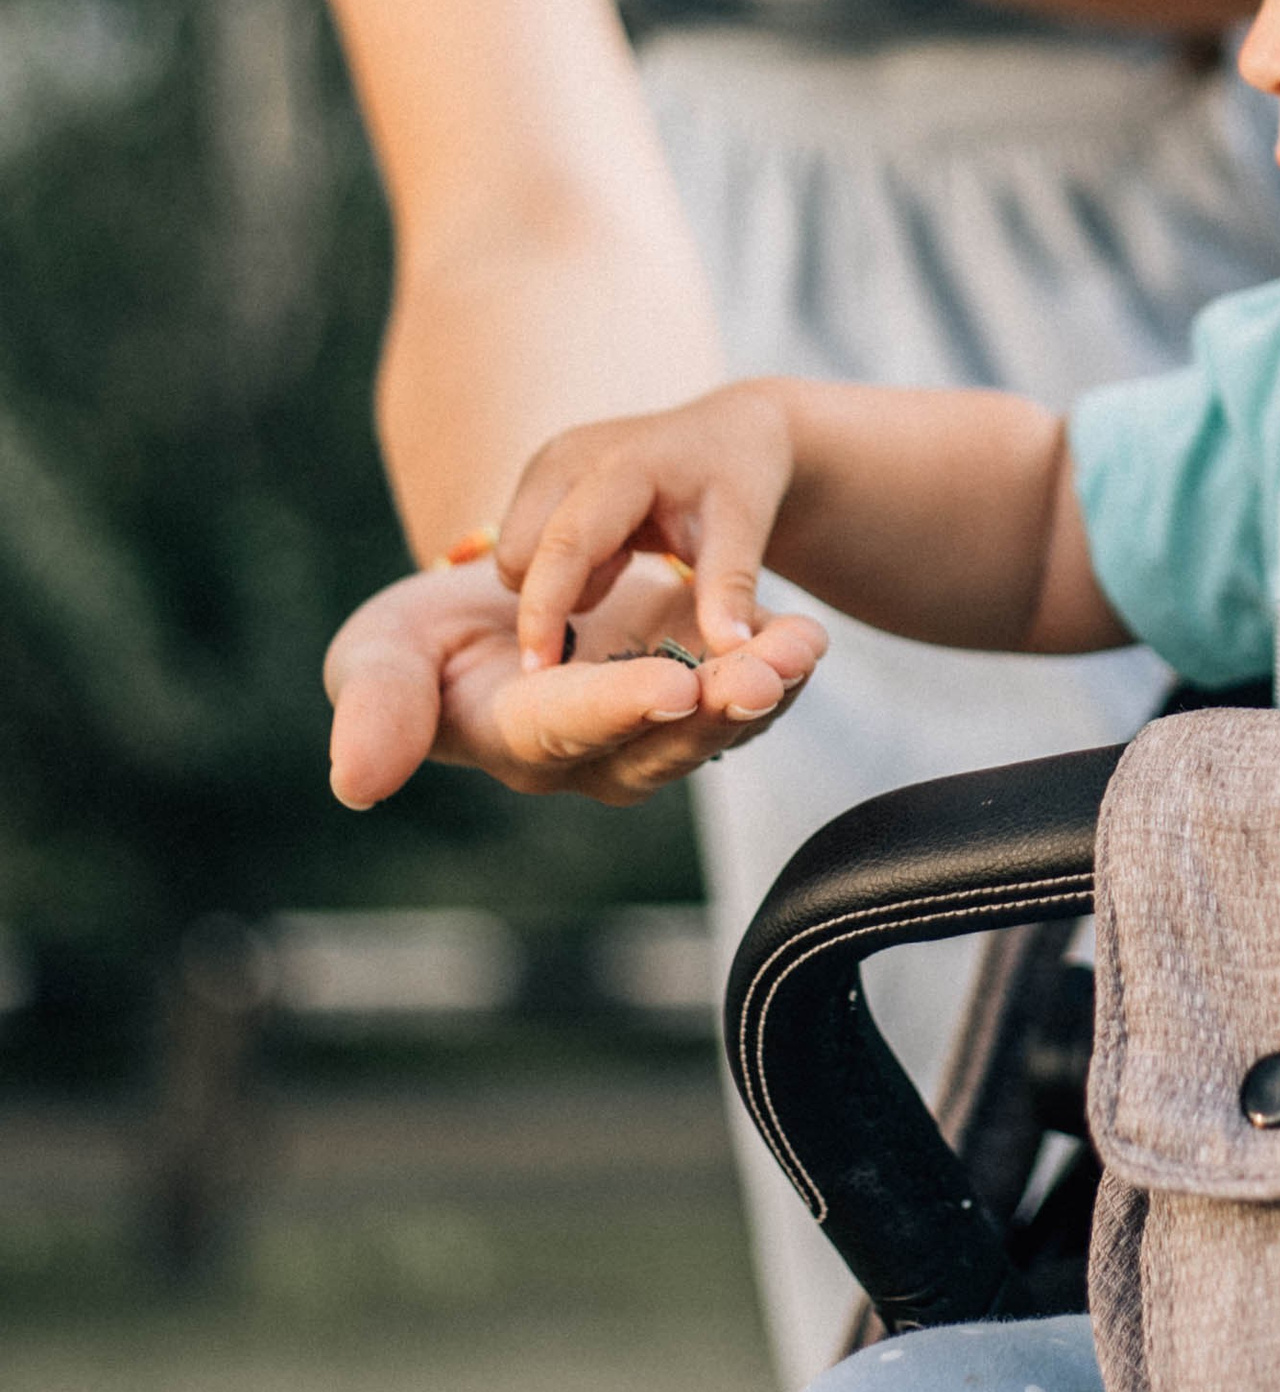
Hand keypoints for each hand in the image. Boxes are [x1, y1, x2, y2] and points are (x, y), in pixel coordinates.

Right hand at [324, 549, 825, 812]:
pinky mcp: (694, 680)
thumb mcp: (378, 658)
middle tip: (764, 676)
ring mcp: (653, 720)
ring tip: (803, 648)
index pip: (570, 726)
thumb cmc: (417, 645)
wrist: (485, 609)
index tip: (671, 689)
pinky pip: (745, 686)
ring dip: (765, 686)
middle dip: (718, 708)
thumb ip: (379, 709)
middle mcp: (595, 748)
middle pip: (663, 737)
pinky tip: (809, 637)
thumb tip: (357, 782)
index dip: (619, 708)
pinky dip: (780, 662)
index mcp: (517, 736)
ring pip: (718, 720)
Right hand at [497, 383, 800, 670]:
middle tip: (623, 575)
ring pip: (515, 552)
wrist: (729, 430)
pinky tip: (612, 547)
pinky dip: (560, 565)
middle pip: (520, 554)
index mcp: (623, 465)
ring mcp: (549, 460)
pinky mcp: (540, 473)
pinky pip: (523, 542)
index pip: (565, 546)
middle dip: (553, 595)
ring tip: (624, 557)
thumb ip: (731, 586)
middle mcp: (570, 455)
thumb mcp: (744, 528)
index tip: (538, 675)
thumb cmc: (739, 477)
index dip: (544, 610)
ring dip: (559, 579)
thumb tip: (732, 647)